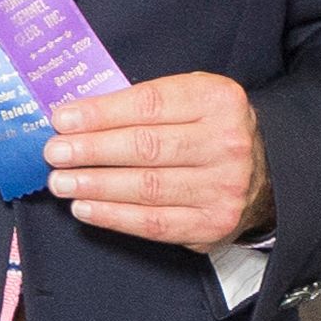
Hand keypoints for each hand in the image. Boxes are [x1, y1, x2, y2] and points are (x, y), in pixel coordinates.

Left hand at [45, 74, 271, 252]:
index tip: (63, 119)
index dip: (101, 113)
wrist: (265, 171)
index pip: (149, 105)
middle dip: (91, 150)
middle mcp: (226, 143)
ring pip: (147, 187)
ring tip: (62, 181)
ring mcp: (223, 187)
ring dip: (96, 185)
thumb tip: (78, 117)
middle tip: (56, 153)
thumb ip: (145, 103)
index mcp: (219, 101)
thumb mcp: (191, 97)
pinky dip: (114, 216)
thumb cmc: (211, 129)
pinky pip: (155, 223)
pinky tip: (86, 208)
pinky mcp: (213, 223)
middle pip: (145, 147)